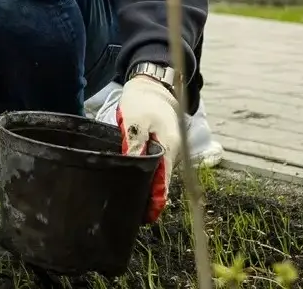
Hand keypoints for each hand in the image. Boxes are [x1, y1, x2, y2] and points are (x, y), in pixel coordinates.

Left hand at [118, 74, 181, 222]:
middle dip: (149, 196)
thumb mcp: (134, 122)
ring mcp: (170, 150)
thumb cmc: (142, 102)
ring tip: (129, 197)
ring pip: (159, 174)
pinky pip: (156, 165)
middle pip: (162, 181)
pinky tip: (133, 178)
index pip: (163, 183)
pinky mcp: (164, 146)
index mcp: (169, 148)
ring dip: (147, 184)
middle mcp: (173, 153)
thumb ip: (134, 144)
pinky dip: (147, 173)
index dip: (154, 201)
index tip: (144, 216)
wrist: (153, 86)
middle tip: (131, 209)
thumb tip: (131, 167)